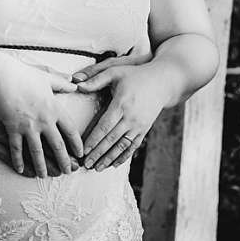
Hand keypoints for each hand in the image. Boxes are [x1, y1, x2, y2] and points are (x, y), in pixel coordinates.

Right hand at [0, 58, 85, 178]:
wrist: (2, 77)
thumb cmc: (24, 74)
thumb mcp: (47, 77)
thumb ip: (62, 82)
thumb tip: (75, 83)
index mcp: (54, 107)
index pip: (70, 129)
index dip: (76, 143)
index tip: (80, 153)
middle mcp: (44, 120)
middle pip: (57, 145)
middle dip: (64, 160)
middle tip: (68, 172)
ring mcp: (28, 126)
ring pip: (37, 152)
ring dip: (42, 166)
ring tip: (45, 176)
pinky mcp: (12, 129)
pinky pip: (16, 149)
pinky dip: (18, 161)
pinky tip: (20, 170)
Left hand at [71, 56, 169, 170]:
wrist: (162, 81)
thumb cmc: (136, 75)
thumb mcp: (116, 71)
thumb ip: (96, 78)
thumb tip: (77, 85)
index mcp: (122, 103)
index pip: (105, 126)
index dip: (94, 140)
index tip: (83, 151)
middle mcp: (131, 117)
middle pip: (112, 139)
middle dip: (98, 154)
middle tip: (86, 165)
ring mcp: (139, 125)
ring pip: (122, 146)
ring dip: (109, 159)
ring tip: (97, 168)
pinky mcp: (145, 129)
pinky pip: (133, 146)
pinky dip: (123, 157)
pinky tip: (113, 164)